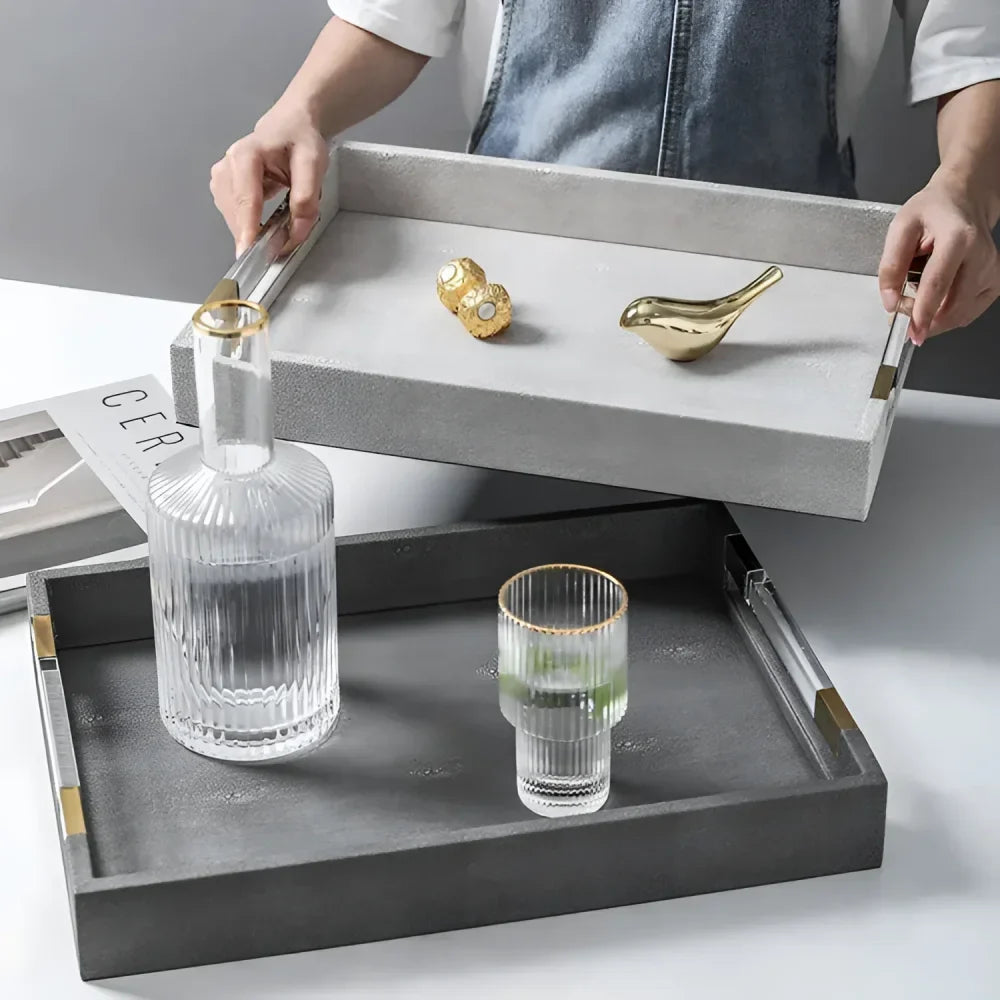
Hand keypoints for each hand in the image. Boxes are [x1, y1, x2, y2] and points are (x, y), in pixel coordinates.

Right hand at [210, 105, 328, 256]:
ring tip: (276, 232)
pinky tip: (265, 225)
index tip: (248, 253)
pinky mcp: (223, 189)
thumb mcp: (313, 164)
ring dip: (253, 232)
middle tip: (280, 248)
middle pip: (237, 212)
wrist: (290, 125)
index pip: (246, 199)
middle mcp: (226, 166)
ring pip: (233, 218)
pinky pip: (234, 216)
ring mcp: (221, 178)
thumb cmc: (301, 140)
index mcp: (245, 156)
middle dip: (256, 235)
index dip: (248, 228)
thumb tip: (295, 234)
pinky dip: (250, 226)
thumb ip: (306, 198)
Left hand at [878, 170, 999, 344]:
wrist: (964, 201)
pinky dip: (947, 315)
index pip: (938, 283)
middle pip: (953, 305)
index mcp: (958, 238)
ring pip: (960, 314)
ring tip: (917, 296)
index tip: (912, 332)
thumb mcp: (901, 228)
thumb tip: (890, 301)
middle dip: (924, 319)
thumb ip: (891, 265)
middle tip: (902, 309)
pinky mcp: (995, 283)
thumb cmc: (932, 211)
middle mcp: (981, 256)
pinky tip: (936, 299)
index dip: (923, 312)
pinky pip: (967, 313)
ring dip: (934, 318)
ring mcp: (992, 271)